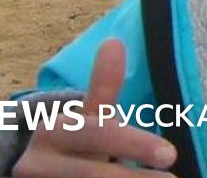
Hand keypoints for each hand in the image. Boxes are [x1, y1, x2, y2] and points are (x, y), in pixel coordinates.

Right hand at [13, 39, 177, 176]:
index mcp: (52, 130)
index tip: (171, 154)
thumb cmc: (75, 144)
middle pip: (91, 174)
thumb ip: (102, 87)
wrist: (36, 175)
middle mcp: (35, 163)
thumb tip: (114, 42)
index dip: (134, 145)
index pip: (98, 135)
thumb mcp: (87, 117)